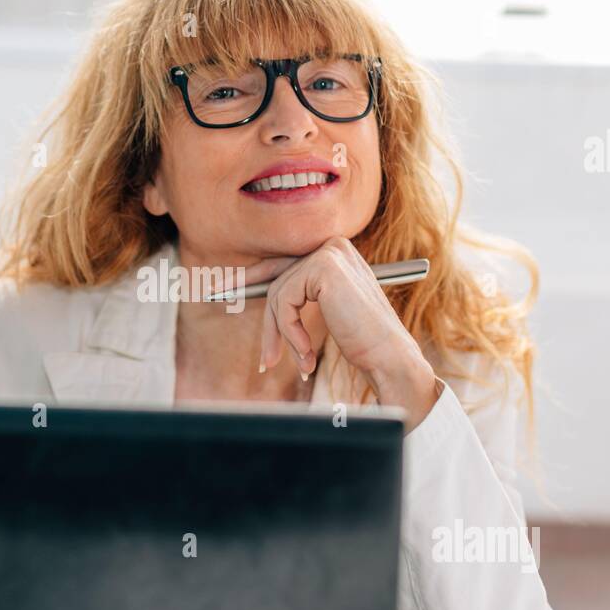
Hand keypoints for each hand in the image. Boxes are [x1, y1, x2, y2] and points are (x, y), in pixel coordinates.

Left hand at [238, 237, 441, 428]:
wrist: (390, 357)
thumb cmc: (362, 342)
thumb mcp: (325, 311)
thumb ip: (297, 295)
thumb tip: (248, 288)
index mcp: (336, 252)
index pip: (282, 261)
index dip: (248, 276)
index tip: (220, 288)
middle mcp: (333, 246)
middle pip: (275, 276)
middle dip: (250, 298)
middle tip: (224, 311)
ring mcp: (329, 253)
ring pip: (277, 294)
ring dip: (282, 336)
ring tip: (300, 363)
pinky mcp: (323, 268)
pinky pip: (284, 302)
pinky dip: (291, 333)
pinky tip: (308, 354)